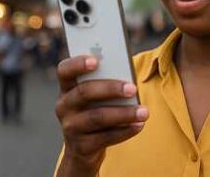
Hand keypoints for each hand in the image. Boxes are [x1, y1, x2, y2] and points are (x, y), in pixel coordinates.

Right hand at [54, 55, 146, 176]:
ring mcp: (70, 127)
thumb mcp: (98, 96)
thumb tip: (130, 79)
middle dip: (111, 89)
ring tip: (144, 112)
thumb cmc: (97, 110)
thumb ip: (108, 83)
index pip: (65, 71)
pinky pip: (105, 137)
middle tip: (133, 89)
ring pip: (97, 117)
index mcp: (68, 87)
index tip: (96, 61)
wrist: (84, 149)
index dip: (77, 64)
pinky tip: (139, 125)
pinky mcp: (81, 146)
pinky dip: (125, 131)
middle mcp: (64, 106)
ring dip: (124, 113)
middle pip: (84, 92)